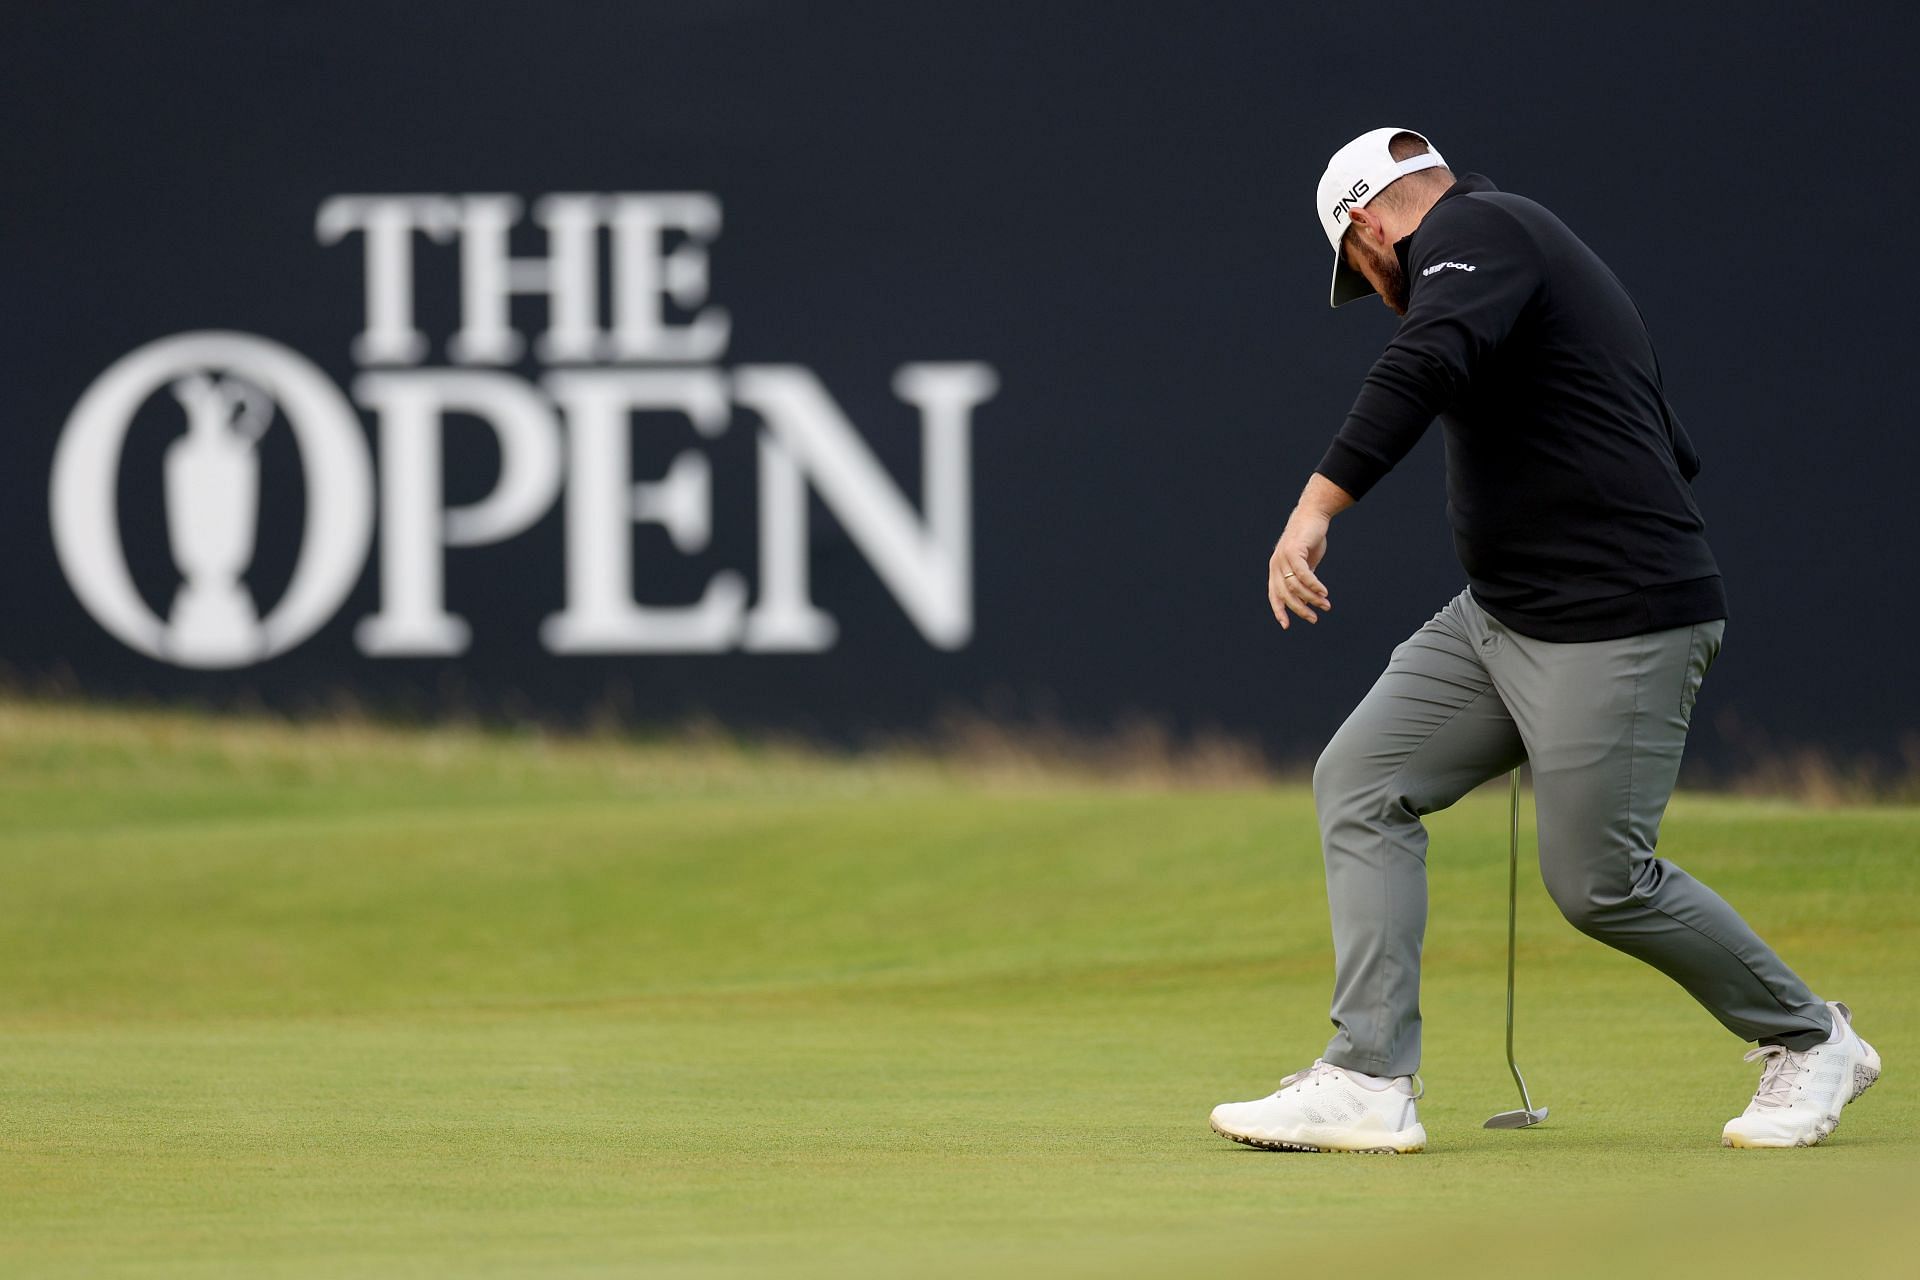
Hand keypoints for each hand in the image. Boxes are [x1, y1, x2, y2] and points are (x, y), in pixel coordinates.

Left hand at [1268, 507, 1331, 629]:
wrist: (1313, 515)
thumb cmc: (1309, 540)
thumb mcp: (1305, 562)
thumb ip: (1303, 579)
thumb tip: (1308, 597)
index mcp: (1275, 569)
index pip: (1274, 596)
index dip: (1279, 611)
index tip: (1286, 626)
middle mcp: (1275, 564)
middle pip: (1285, 594)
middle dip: (1300, 609)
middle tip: (1314, 619)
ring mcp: (1283, 557)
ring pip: (1296, 586)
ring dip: (1312, 598)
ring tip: (1325, 605)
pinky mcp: (1294, 550)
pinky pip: (1303, 574)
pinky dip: (1314, 585)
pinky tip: (1323, 592)